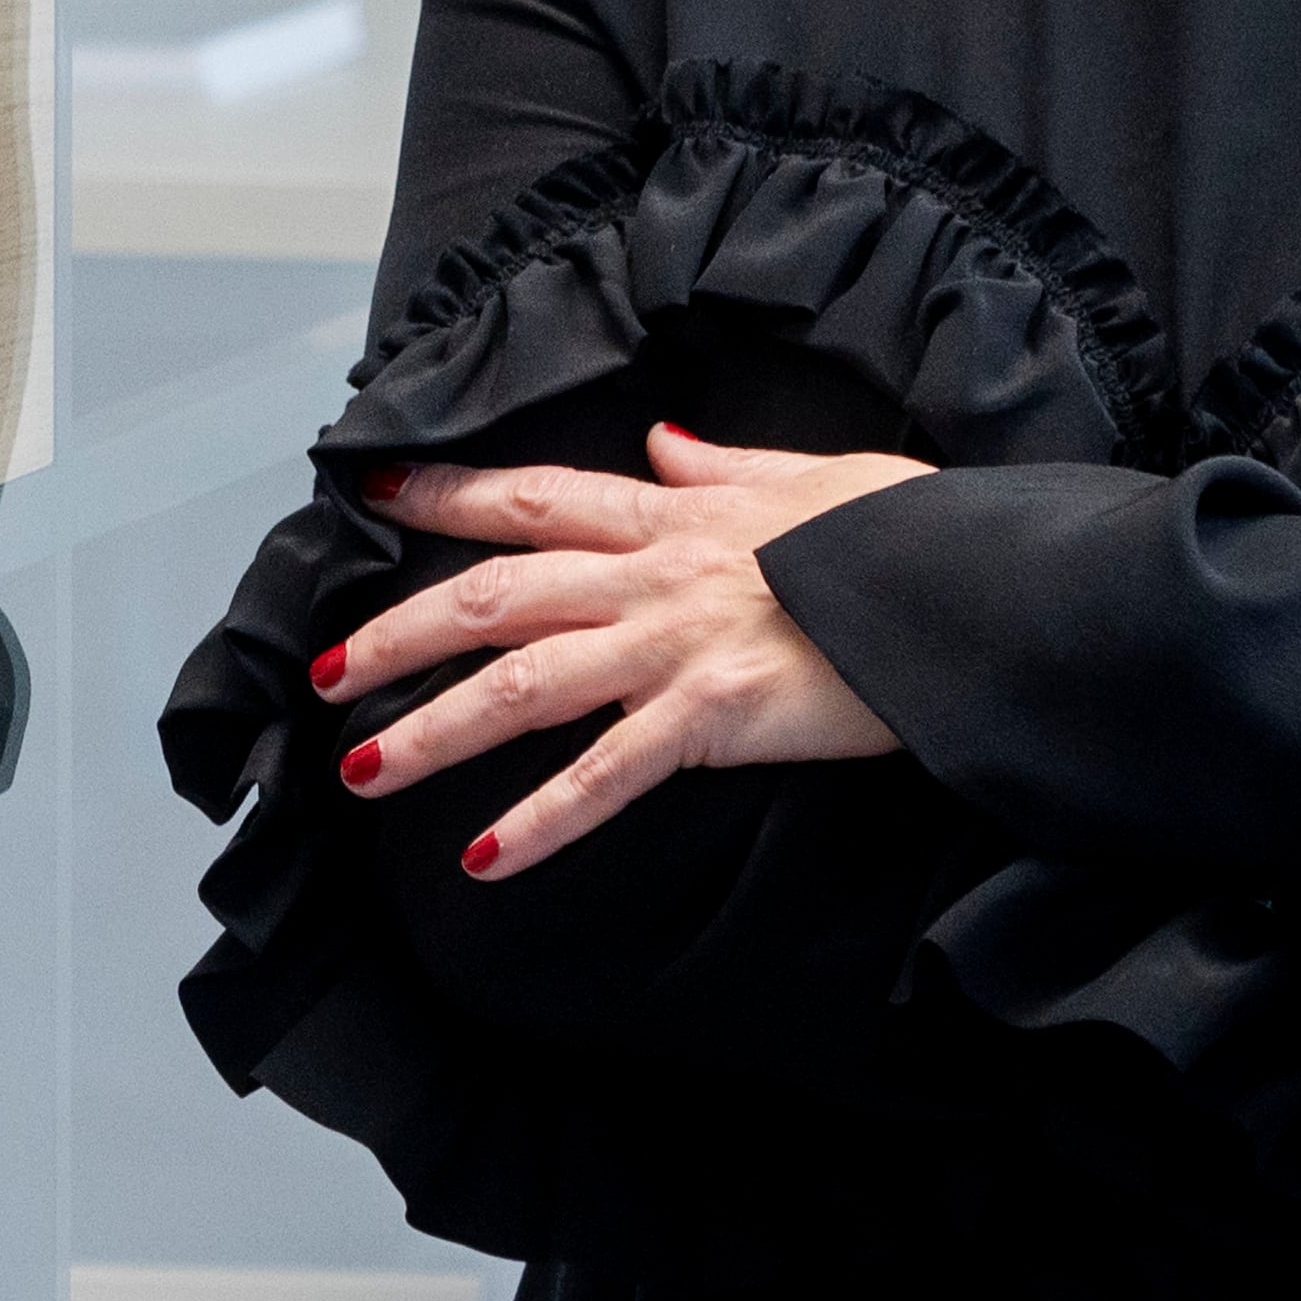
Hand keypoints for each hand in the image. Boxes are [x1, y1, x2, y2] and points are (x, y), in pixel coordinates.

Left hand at [314, 423, 924, 883]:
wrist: (977, 593)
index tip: (375, 490)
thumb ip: (725, 466)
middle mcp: (657, 572)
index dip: (448, 493)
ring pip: (521, 683)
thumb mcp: (815, 474)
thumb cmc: (909, 538)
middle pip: (495, 594)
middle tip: (323, 671)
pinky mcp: (715, 714)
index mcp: (677, 514)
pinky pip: (606, 773)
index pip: (534, 496)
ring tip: (360, 769)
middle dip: (397, 631)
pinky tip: (484, 856)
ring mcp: (679, 643)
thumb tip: (662, 444)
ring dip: (432, 729)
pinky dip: (539, 818)